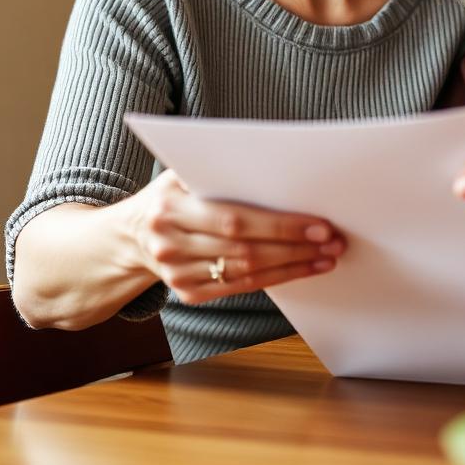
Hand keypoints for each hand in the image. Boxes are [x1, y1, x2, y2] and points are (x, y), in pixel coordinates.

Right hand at [126, 170, 346, 303]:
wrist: (130, 236)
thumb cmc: (171, 196)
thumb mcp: (181, 175)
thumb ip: (219, 172)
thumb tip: (281, 171)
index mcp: (170, 207)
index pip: (235, 220)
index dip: (280, 226)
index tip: (320, 224)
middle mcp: (170, 243)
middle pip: (245, 250)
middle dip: (295, 247)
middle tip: (334, 242)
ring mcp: (177, 273)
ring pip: (246, 272)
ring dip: (292, 266)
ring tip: (326, 257)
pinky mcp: (187, 293)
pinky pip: (239, 288)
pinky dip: (275, 280)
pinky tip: (301, 270)